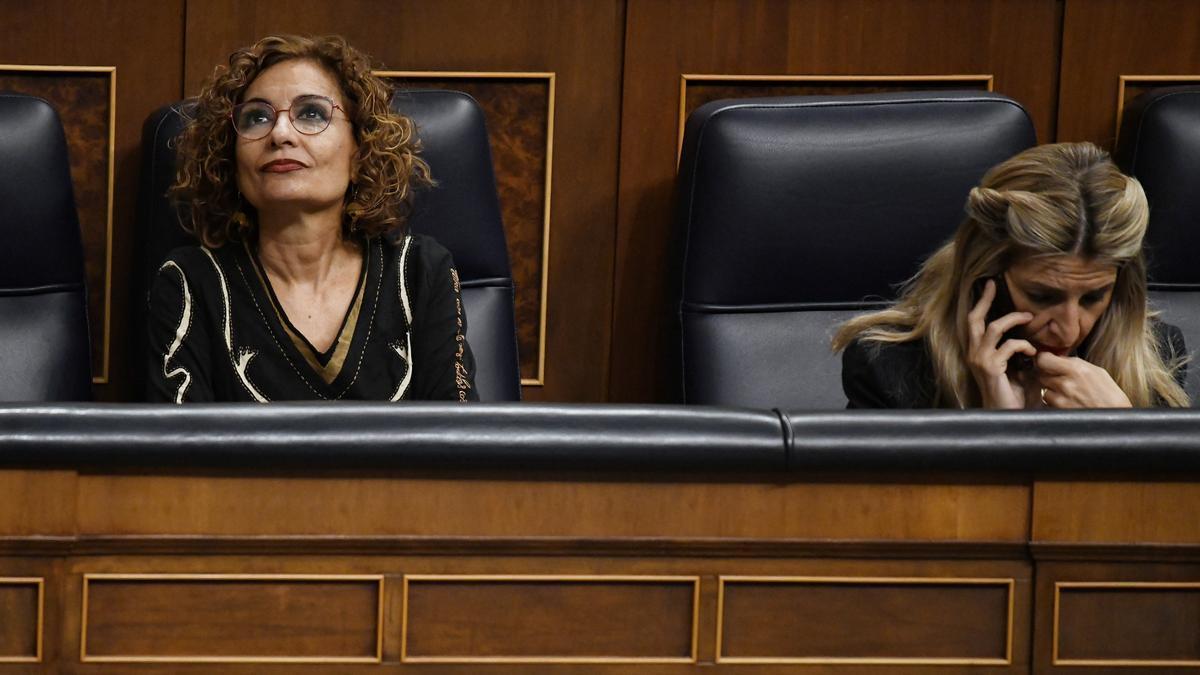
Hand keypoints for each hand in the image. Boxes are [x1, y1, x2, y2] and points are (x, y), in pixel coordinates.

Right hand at [967, 279, 1036, 408]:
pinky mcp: (990, 367)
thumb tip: (1034, 335)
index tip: (989, 286)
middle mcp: (974, 353)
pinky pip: (1008, 346)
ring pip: (994, 328)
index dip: (981, 303)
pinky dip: (1023, 345)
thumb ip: (1021, 351)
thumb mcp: (1018, 367)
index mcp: (977, 352)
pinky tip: (1032, 352)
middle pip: (974, 319)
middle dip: (984, 300)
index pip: (975, 322)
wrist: (1010, 415)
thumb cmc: (1015, 394)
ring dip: (1013, 319)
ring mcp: (980, 360)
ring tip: (1028, 317)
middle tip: (992, 285)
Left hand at [1036, 352, 1131, 407]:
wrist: (1114, 419)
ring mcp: (1060, 399)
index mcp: (1075, 370)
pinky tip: (1068, 402)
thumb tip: (1058, 358)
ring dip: (1051, 389)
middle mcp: (1065, 383)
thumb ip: (1074, 363)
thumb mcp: (1095, 371)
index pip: (1043, 359)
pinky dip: (1054, 401)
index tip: (1045, 360)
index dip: (1042, 359)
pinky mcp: (1058, 411)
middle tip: (1059, 378)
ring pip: (1043, 389)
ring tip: (1067, 392)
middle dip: (1047, 374)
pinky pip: (1048, 402)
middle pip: (1040, 374)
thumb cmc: (1109, 394)